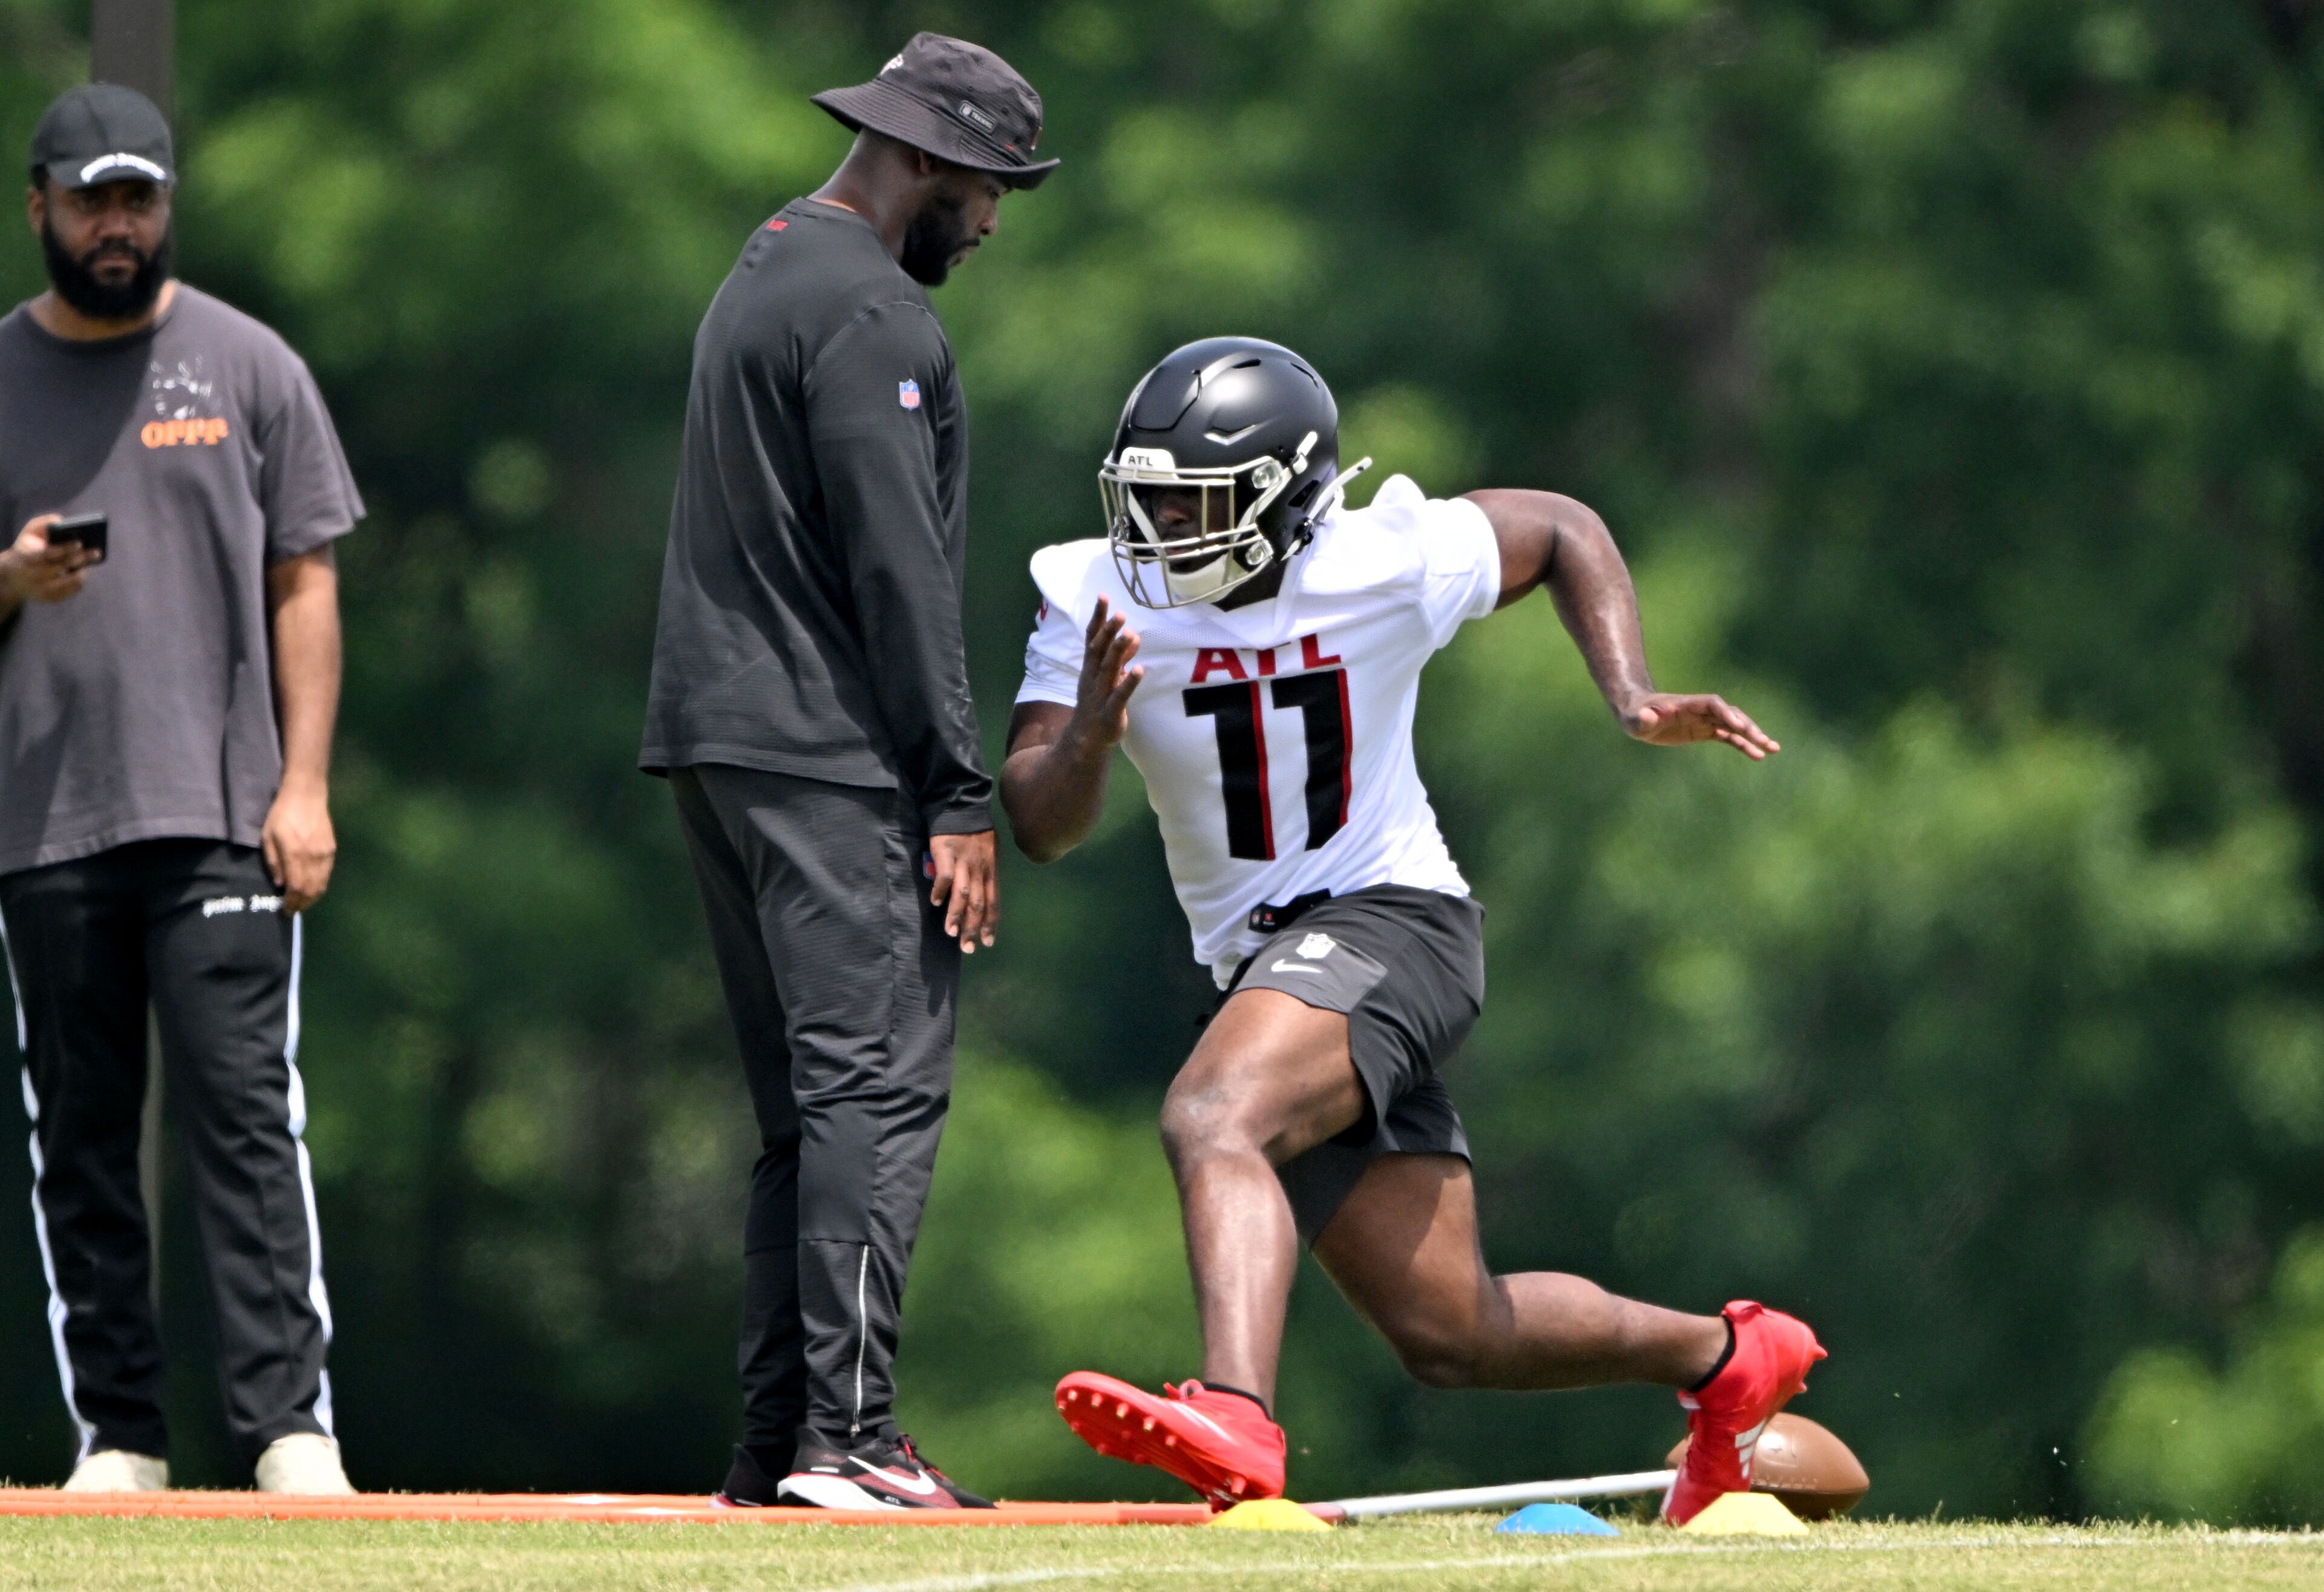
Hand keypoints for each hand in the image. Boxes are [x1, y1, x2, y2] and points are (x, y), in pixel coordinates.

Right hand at [1, 515, 97, 604]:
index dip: (64, 548)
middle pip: (61, 566)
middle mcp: (32, 575)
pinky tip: (82, 571)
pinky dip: (79, 581)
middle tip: (96, 552)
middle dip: (81, 558)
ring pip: (69, 581)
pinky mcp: (49, 598)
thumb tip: (61, 521)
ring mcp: (41, 589)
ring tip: (90, 561)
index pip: (47, 553)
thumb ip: (43, 524)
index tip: (80, 543)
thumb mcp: (28, 533)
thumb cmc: (26, 549)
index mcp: (26, 556)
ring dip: (82, 570)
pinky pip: (71, 591)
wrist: (13, 577)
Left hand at [261, 779, 336, 911]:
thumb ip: (273, 861)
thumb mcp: (268, 836)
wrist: (306, 796)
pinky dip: (320, 886)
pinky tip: (312, 887)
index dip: (292, 903)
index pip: (296, 888)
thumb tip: (280, 884)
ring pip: (322, 884)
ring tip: (303, 902)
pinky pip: (327, 875)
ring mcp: (325, 855)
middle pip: (311, 890)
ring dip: (312, 897)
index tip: (285, 910)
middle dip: (302, 903)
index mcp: (295, 855)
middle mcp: (313, 858)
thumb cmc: (282, 814)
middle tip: (293, 909)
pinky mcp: (332, 850)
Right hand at [929, 829, 997, 952]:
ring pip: (963, 894)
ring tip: (951, 933)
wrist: (961, 806)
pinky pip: (945, 876)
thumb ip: (986, 875)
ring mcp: (964, 861)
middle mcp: (980, 869)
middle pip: (979, 903)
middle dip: (974, 927)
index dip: (990, 923)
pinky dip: (941, 891)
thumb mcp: (989, 853)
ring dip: (957, 915)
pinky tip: (935, 903)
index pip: (993, 901)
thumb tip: (982, 897)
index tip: (987, 942)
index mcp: (991, 870)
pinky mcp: (947, 853)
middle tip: (967, 948)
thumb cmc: (974, 832)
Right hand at [1072, 596, 1143, 748]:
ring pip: (1108, 670)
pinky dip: (1129, 683)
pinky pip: (1120, 696)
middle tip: (1119, 614)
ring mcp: (1100, 694)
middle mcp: (1092, 677)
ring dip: (1118, 652)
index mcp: (1090, 667)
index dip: (1097, 618)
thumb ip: (1120, 657)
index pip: (1092, 638)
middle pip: (1098, 651)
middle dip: (1108, 632)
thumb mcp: (1108, 677)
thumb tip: (1132, 637)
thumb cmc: (1098, 702)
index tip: (1102, 596)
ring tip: (1129, 634)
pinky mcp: (1110, 712)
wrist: (1086, 738)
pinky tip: (1140, 670)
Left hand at [1623, 693, 1780, 759]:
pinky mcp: (1705, 731)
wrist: (1638, 714)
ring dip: (1753, 736)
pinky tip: (1758, 756)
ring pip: (1735, 726)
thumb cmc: (1634, 715)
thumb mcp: (1633, 719)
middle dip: (1747, 727)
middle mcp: (1701, 710)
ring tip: (1772, 749)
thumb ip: (1640, 719)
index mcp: (1687, 704)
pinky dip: (1743, 745)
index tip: (1737, 726)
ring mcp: (1705, 720)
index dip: (1726, 713)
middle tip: (1764, 741)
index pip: (1713, 704)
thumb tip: (1648, 717)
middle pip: (1730, 714)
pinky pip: (1729, 738)